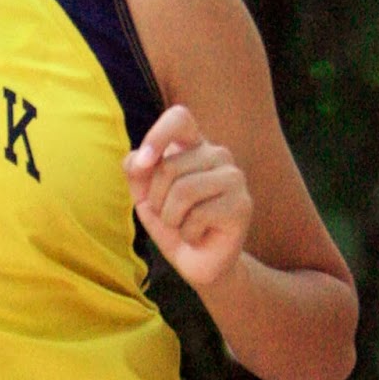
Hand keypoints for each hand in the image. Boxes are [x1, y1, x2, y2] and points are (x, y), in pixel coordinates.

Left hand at [123, 105, 251, 288]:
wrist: (199, 262)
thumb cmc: (172, 223)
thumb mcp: (145, 195)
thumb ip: (136, 171)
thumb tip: (139, 161)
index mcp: (194, 145)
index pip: (179, 117)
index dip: (157, 136)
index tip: (143, 164)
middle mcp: (217, 154)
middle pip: (169, 165)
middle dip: (156, 199)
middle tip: (169, 215)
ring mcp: (234, 177)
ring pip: (183, 190)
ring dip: (171, 218)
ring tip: (183, 225)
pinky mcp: (241, 205)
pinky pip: (198, 215)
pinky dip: (187, 233)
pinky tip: (198, 236)